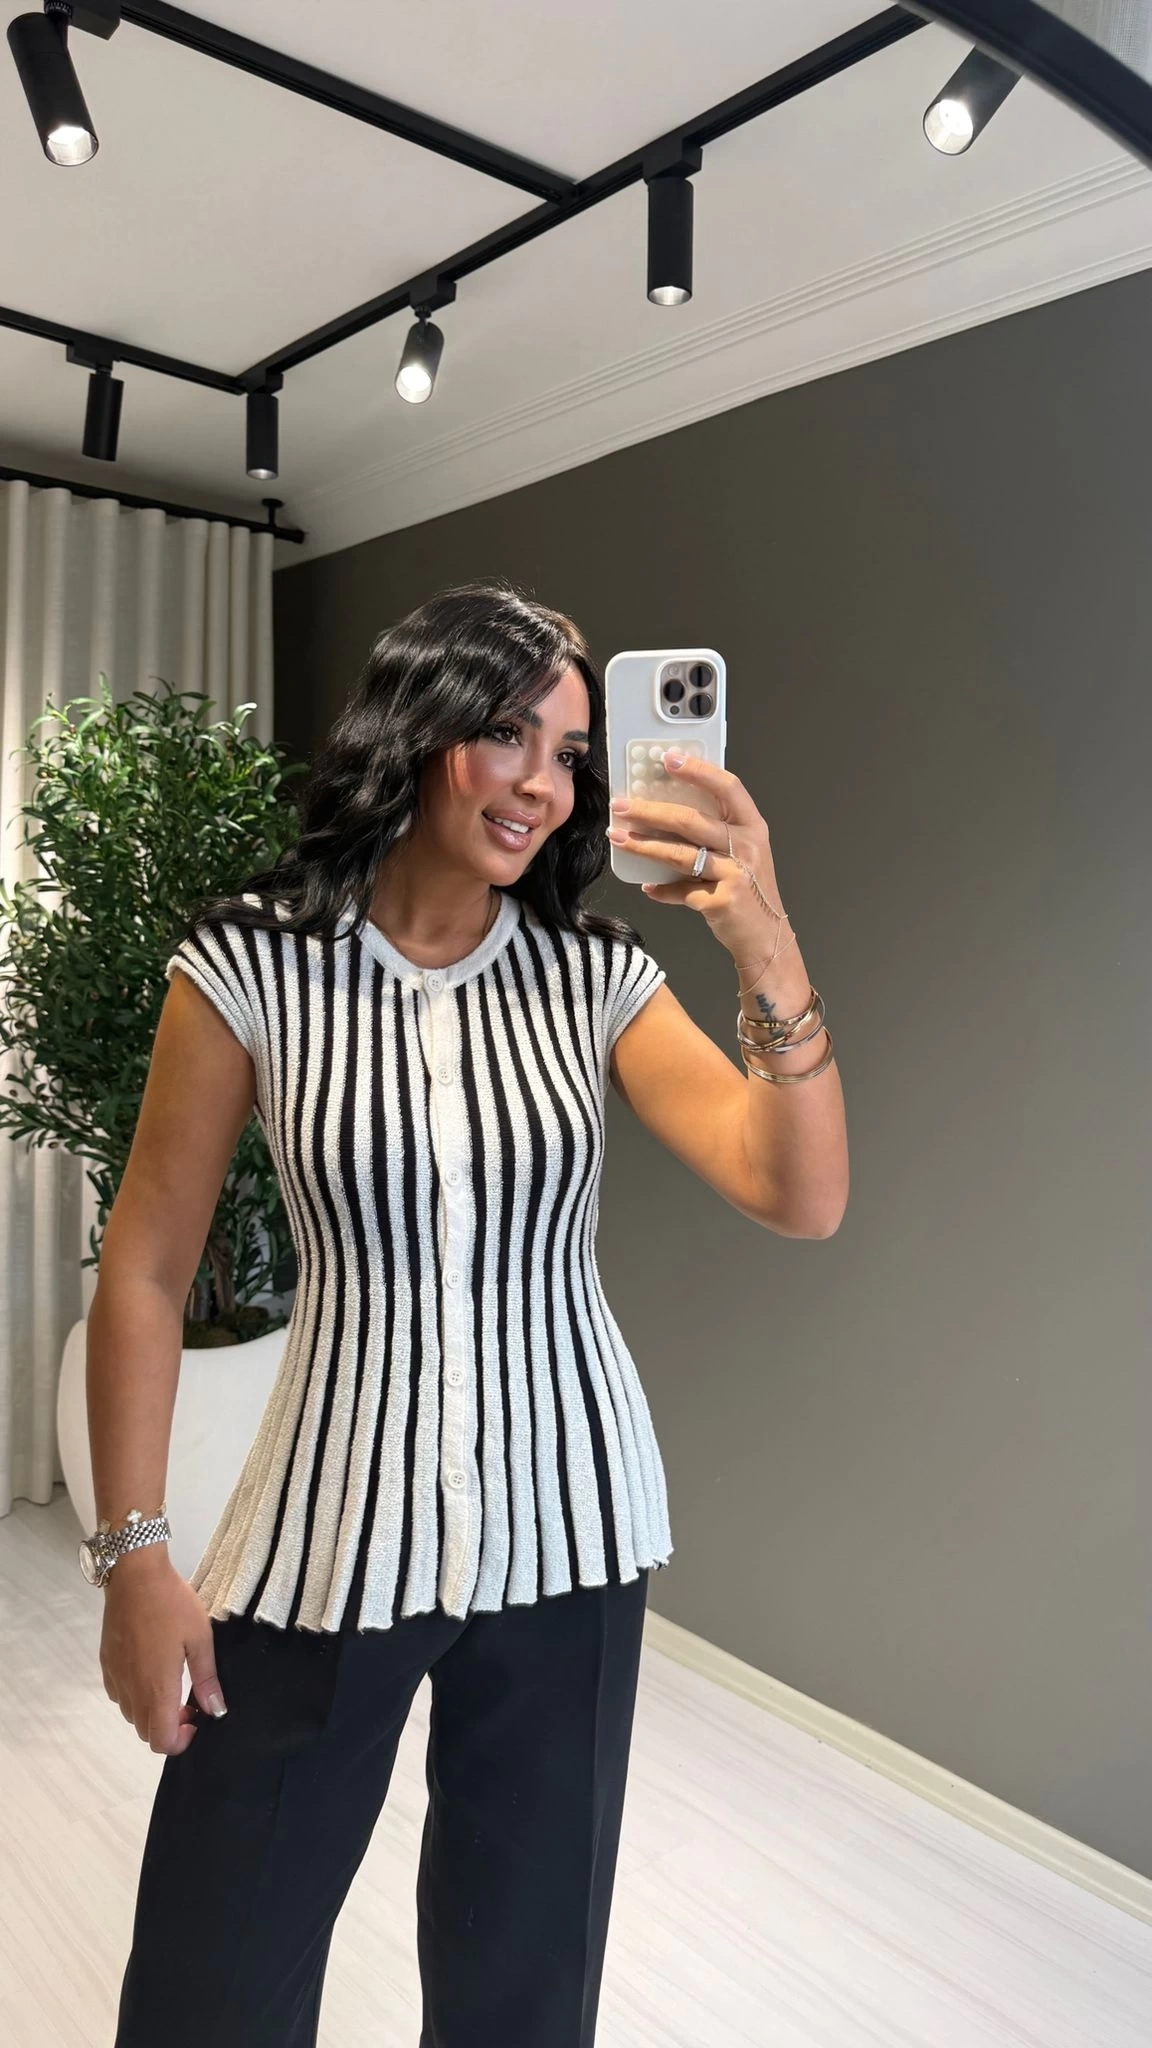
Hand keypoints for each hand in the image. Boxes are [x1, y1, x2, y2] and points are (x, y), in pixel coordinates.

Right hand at [100, 1554, 226, 1754]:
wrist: (134, 1576)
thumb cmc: (172, 1604)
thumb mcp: (200, 1638)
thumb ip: (206, 1679)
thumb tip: (216, 1710)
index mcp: (157, 1688)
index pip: (161, 1741)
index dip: (181, 1742)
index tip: (196, 1720)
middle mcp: (131, 1690)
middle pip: (146, 1732)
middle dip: (169, 1727)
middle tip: (188, 1702)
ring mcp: (116, 1678)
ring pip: (131, 1715)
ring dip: (151, 1712)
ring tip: (171, 1684)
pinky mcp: (106, 1664)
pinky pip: (120, 1695)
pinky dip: (135, 1696)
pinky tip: (150, 1670)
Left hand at [607, 750, 789, 968]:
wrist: (766, 936)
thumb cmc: (750, 890)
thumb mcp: (743, 854)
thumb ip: (715, 833)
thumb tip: (666, 815)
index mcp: (752, 826)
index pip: (727, 787)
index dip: (698, 771)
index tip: (668, 759)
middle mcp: (746, 846)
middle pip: (691, 820)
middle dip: (650, 811)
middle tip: (621, 806)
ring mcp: (735, 874)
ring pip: (679, 854)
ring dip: (644, 846)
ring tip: (618, 837)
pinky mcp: (721, 901)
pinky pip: (681, 891)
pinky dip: (662, 890)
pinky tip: (648, 887)